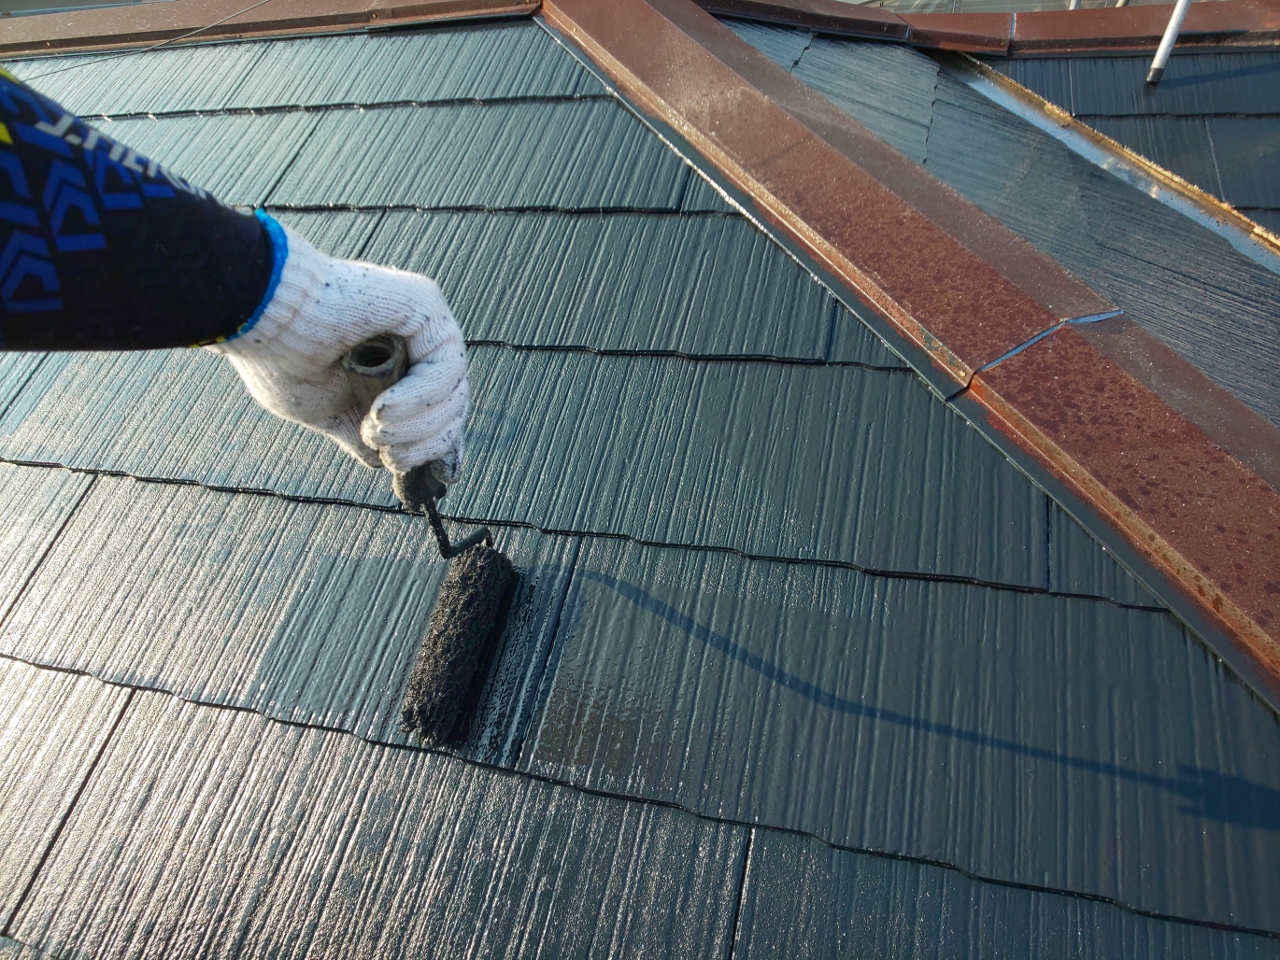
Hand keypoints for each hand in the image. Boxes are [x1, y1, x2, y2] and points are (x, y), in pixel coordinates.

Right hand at [207, 222, 467, 475]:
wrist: (256, 317)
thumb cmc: (280, 360)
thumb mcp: (327, 413)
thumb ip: (362, 434)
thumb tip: (386, 463)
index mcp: (396, 363)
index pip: (439, 412)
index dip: (436, 447)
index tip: (420, 476)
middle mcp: (415, 339)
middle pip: (452, 406)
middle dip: (425, 444)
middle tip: (392, 458)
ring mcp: (423, 319)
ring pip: (452, 392)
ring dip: (417, 426)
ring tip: (375, 430)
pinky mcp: (423, 302)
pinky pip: (445, 364)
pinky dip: (420, 399)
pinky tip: (384, 411)